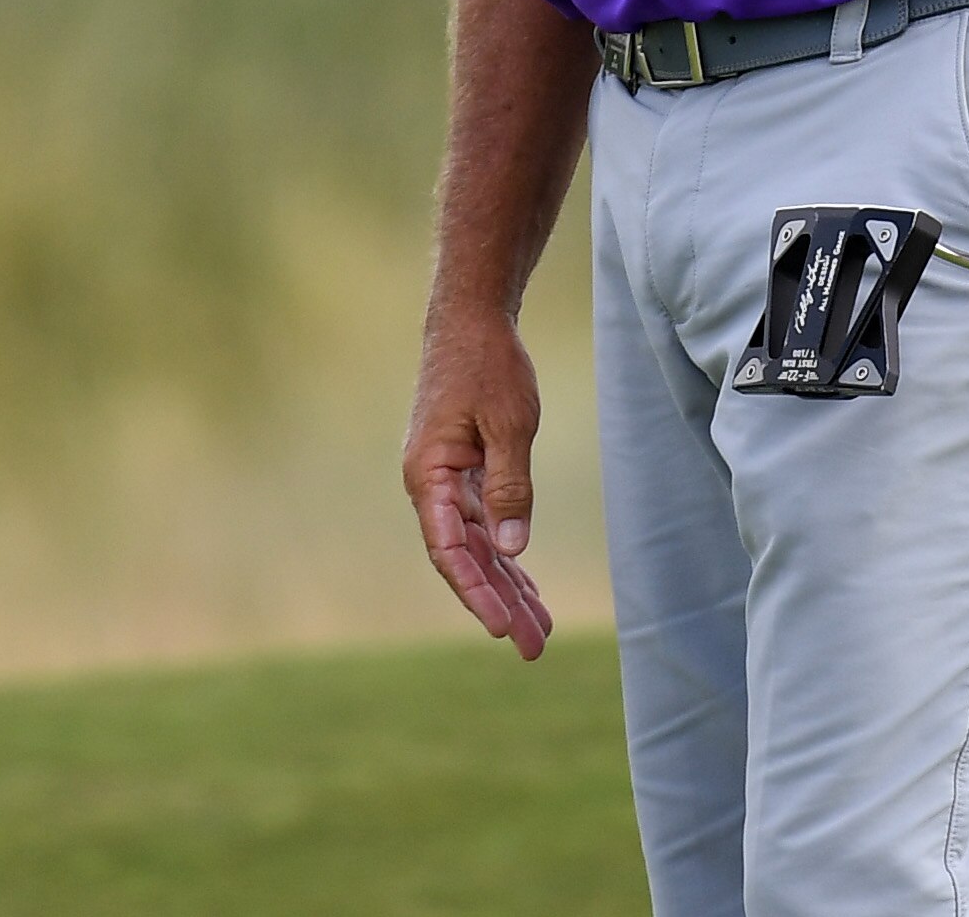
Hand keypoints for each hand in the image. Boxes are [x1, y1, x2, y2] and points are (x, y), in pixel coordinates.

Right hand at [402, 306, 553, 658]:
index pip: (449, 550)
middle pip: (464, 559)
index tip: (500, 626)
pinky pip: (484, 526)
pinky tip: (526, 585)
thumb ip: (509, 486)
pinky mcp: (464, 474)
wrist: (470, 321)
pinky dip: (506, 555)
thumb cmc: (487, 365)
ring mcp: (447, 483)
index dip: (475, 591)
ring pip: (477, 548)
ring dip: (507, 587)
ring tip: (539, 630)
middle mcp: (431, 487)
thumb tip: (511, 549)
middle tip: (533, 648)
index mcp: (429, 476)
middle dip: (499, 604)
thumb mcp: (508, 423)